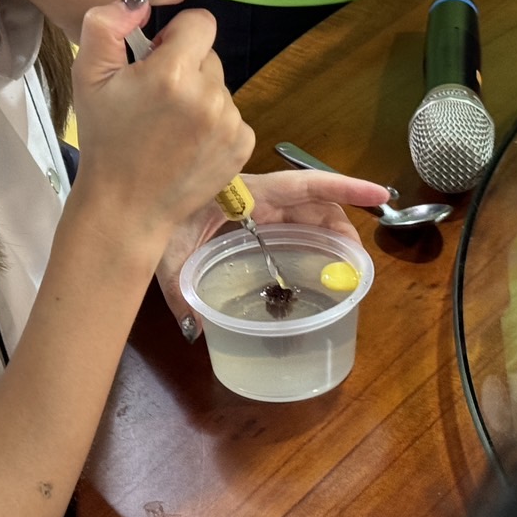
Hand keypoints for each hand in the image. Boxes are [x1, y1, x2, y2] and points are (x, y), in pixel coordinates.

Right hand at [66, 0, 253, 254]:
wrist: (126, 207)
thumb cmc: (105, 141)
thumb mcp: (88, 77)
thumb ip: (106, 25)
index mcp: (174, 73)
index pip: (200, 22)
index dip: (175, 35)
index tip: (156, 58)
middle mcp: (209, 95)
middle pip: (208, 56)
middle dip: (185, 68)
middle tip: (155, 99)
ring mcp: (230, 123)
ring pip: (219, 87)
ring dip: (199, 98)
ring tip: (168, 127)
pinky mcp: (242, 146)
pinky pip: (232, 116)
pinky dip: (213, 125)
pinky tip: (186, 144)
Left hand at [155, 169, 387, 338]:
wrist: (136, 195)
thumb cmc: (155, 212)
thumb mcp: (167, 251)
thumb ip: (180, 290)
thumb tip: (194, 329)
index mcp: (249, 193)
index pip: (308, 186)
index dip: (346, 188)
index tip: (380, 195)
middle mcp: (260, 197)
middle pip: (315, 206)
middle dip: (343, 230)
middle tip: (357, 267)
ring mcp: (258, 206)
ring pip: (306, 216)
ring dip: (328, 238)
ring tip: (342, 272)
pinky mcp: (251, 216)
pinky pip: (289, 224)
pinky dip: (308, 242)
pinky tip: (312, 267)